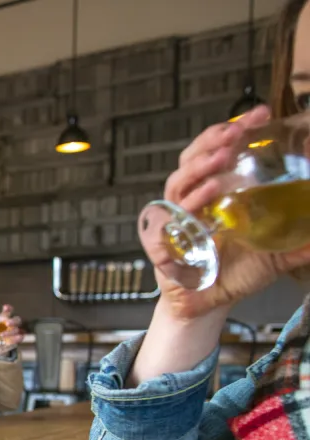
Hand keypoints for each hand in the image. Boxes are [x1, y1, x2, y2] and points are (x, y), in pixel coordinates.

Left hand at [0, 304, 23, 355]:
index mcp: (3, 317)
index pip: (8, 310)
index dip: (8, 308)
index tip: (5, 307)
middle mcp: (11, 323)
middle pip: (16, 319)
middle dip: (12, 321)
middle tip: (6, 324)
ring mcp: (15, 331)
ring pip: (17, 329)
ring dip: (9, 332)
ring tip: (1, 335)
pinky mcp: (17, 339)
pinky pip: (20, 337)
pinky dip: (16, 338)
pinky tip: (12, 339)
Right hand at [145, 106, 309, 319]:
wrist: (207, 306)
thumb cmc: (234, 274)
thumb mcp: (276, 254)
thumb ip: (300, 243)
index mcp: (216, 193)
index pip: (218, 152)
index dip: (234, 130)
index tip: (260, 114)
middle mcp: (193, 201)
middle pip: (191, 159)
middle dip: (211, 141)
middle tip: (236, 132)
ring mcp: (176, 221)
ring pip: (177, 183)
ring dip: (198, 168)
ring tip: (221, 158)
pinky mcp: (163, 244)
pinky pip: (167, 222)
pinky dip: (186, 207)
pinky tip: (206, 198)